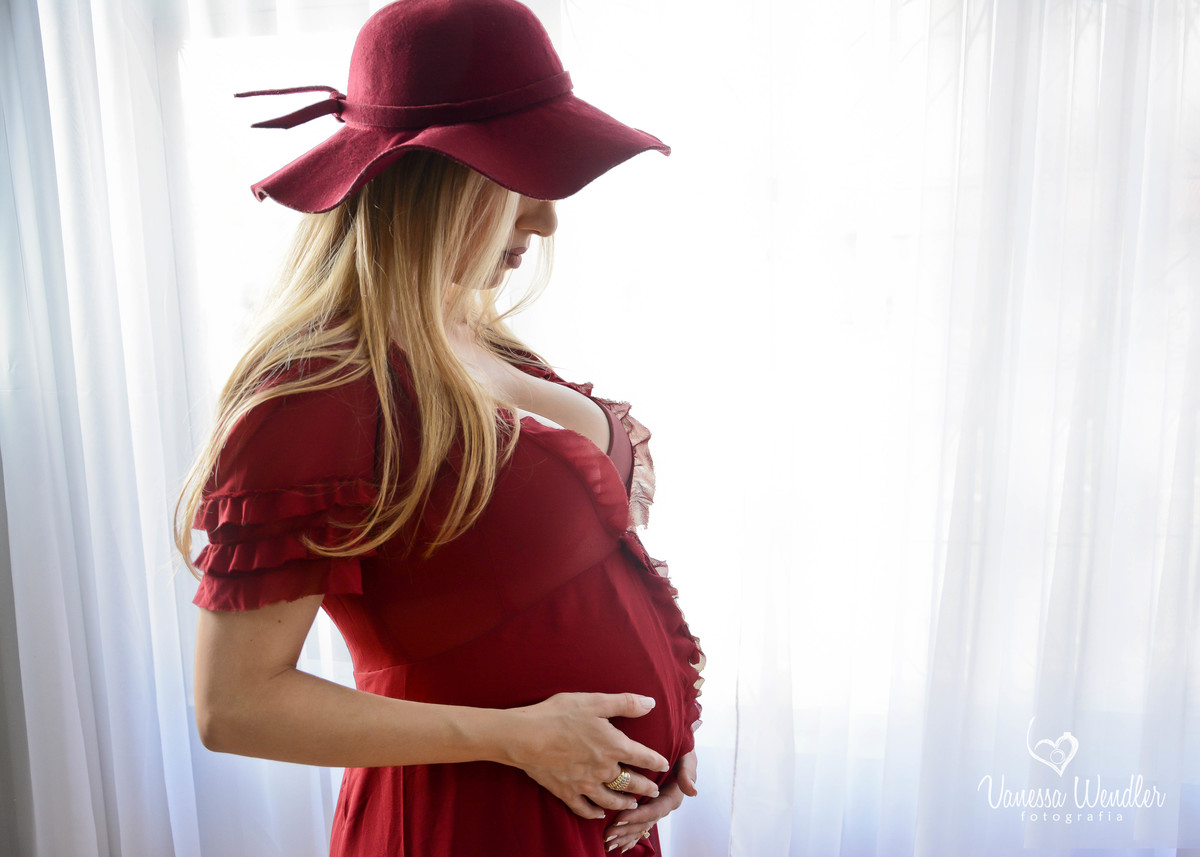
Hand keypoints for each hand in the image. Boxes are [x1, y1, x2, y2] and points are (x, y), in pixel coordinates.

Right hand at [503, 692, 671, 819]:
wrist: (525, 737)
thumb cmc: (559, 715)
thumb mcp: (595, 702)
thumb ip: (625, 703)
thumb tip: (650, 703)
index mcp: (613, 746)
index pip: (643, 757)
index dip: (657, 761)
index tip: (664, 764)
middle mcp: (603, 769)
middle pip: (631, 782)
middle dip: (644, 787)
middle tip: (653, 791)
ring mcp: (585, 784)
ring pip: (611, 799)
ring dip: (624, 802)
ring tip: (632, 804)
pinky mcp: (566, 792)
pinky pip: (584, 808)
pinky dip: (594, 813)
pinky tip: (599, 813)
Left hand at [603, 749, 696, 852]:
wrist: (677, 748)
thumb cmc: (680, 752)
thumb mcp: (687, 758)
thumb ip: (688, 773)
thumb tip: (692, 791)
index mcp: (671, 797)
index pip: (654, 810)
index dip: (637, 815)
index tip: (620, 818)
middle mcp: (662, 806)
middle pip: (644, 822)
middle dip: (626, 829)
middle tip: (608, 834)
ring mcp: (654, 808)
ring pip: (639, 826)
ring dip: (624, 836)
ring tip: (607, 841)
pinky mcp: (647, 808)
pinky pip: (638, 826)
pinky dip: (628, 837)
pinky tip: (617, 846)